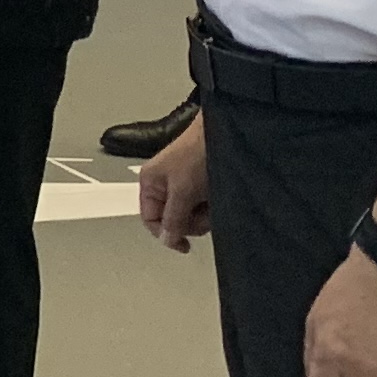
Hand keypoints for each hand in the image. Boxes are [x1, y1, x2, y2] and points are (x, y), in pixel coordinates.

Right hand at [136, 119, 212, 249]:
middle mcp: (165, 184)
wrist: (226, 132)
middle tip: (202, 210)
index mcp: (150, 182)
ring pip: (191, 214)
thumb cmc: (199, 150)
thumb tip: (167, 239)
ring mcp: (184, 184)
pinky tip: (218, 194)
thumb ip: (172, 219)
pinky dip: (213, 204)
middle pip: (173, 220)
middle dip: (191, 220)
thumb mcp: (181, 191)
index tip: (184, 244)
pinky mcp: (202, 183)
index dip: (167, 233)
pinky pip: (205, 205)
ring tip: (212, 197)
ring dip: (205, 212)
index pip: (151, 220)